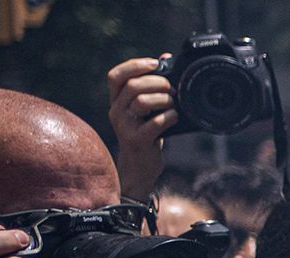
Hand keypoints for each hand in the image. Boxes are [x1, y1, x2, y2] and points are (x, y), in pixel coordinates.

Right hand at [107, 57, 175, 200]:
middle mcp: (116, 111)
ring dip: (164, 99)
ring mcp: (124, 126)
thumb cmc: (147, 134)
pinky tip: (175, 117)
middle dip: (157, 83)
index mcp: (116, 101)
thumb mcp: (147, 110)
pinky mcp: (136, 140)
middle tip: (172, 89)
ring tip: (173, 104)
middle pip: (132, 86)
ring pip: (141, 102)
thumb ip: (152, 86)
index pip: (114, 76)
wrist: (140, 166)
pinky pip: (155, 123)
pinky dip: (170, 116)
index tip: (155, 63)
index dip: (134, 65)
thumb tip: (165, 58)